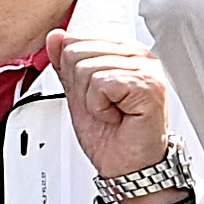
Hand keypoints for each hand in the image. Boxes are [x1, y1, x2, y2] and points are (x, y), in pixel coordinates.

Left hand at [56, 37, 176, 181]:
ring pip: (86, 68)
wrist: (129, 167)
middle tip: (103, 106)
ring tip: (111, 112)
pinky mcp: (147, 85)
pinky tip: (117, 116)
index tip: (95, 94)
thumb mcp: (79, 94)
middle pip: (77, 51)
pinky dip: (100, 107)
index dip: (74, 73)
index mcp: (124, 52)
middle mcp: (139, 56)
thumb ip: (66, 64)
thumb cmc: (112, 136)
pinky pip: (100, 83)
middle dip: (80, 87)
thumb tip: (56, 37)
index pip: (77, 39)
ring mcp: (146, 69)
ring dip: (91, 100)